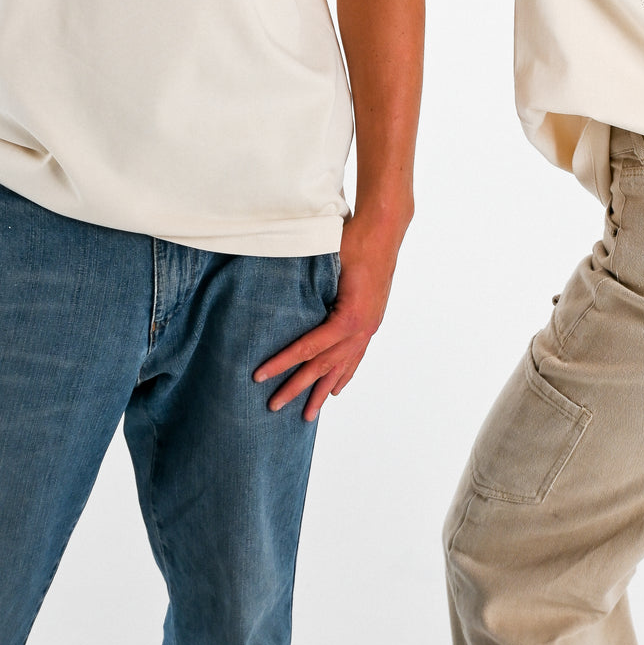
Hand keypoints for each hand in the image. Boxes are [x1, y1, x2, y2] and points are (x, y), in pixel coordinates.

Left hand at [252, 212, 401, 420]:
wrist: (383, 228)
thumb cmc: (352, 240)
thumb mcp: (325, 263)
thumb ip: (305, 287)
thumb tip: (273, 303)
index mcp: (348, 318)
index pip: (308, 348)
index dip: (282, 364)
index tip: (259, 376)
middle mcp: (361, 328)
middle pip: (324, 366)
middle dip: (297, 388)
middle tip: (273, 406)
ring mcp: (369, 327)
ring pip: (342, 368)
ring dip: (322, 392)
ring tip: (307, 416)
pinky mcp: (371, 322)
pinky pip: (356, 356)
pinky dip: (344, 375)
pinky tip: (336, 389)